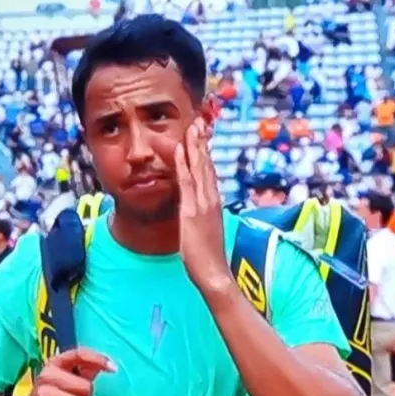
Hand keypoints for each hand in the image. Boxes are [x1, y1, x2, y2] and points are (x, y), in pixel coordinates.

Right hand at [13, 348, 115, 395]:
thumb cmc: (57, 394)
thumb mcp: (70, 378)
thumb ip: (89, 369)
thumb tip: (112, 366)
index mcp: (56, 362)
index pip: (79, 354)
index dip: (98, 359)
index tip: (114, 369)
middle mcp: (46, 375)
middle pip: (85, 386)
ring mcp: (40, 393)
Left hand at [174, 118, 232, 291]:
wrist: (214, 273)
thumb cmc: (208, 257)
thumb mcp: (205, 231)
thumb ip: (203, 218)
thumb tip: (198, 213)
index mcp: (213, 203)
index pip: (209, 172)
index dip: (205, 153)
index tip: (201, 136)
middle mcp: (211, 199)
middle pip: (206, 165)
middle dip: (202, 143)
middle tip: (198, 122)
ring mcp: (203, 204)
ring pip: (199, 168)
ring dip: (195, 147)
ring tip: (192, 127)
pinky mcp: (193, 211)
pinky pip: (187, 182)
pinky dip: (184, 164)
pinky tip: (180, 150)